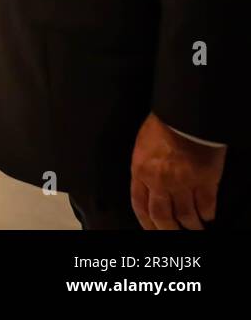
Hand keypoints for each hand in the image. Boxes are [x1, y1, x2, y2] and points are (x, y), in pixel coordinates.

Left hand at [131, 112, 225, 228]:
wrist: (184, 115)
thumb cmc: (162, 126)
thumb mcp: (142, 146)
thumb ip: (144, 167)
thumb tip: (146, 182)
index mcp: (140, 171)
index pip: (139, 205)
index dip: (146, 221)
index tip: (151, 229)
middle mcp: (159, 181)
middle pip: (162, 216)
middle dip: (168, 229)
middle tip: (174, 233)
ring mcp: (183, 183)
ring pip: (186, 215)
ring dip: (191, 224)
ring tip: (195, 228)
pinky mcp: (205, 180)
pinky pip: (206, 205)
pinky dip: (208, 213)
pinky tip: (209, 216)